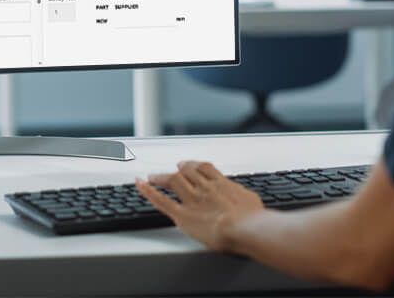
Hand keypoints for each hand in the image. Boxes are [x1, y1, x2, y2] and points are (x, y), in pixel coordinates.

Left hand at [135, 161, 263, 250]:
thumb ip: (244, 198)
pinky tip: (140, 184)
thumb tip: (248, 200)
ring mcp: (192, 199)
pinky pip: (161, 200)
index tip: (190, 165)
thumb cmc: (253, 219)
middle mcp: (204, 188)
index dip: (195, 165)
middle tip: (174, 168)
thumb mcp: (252, 202)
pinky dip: (148, 191)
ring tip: (152, 177)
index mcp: (222, 185)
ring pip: (173, 181)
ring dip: (161, 177)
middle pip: (187, 172)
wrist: (245, 227)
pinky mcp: (182, 214)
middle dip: (179, 169)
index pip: (205, 169)